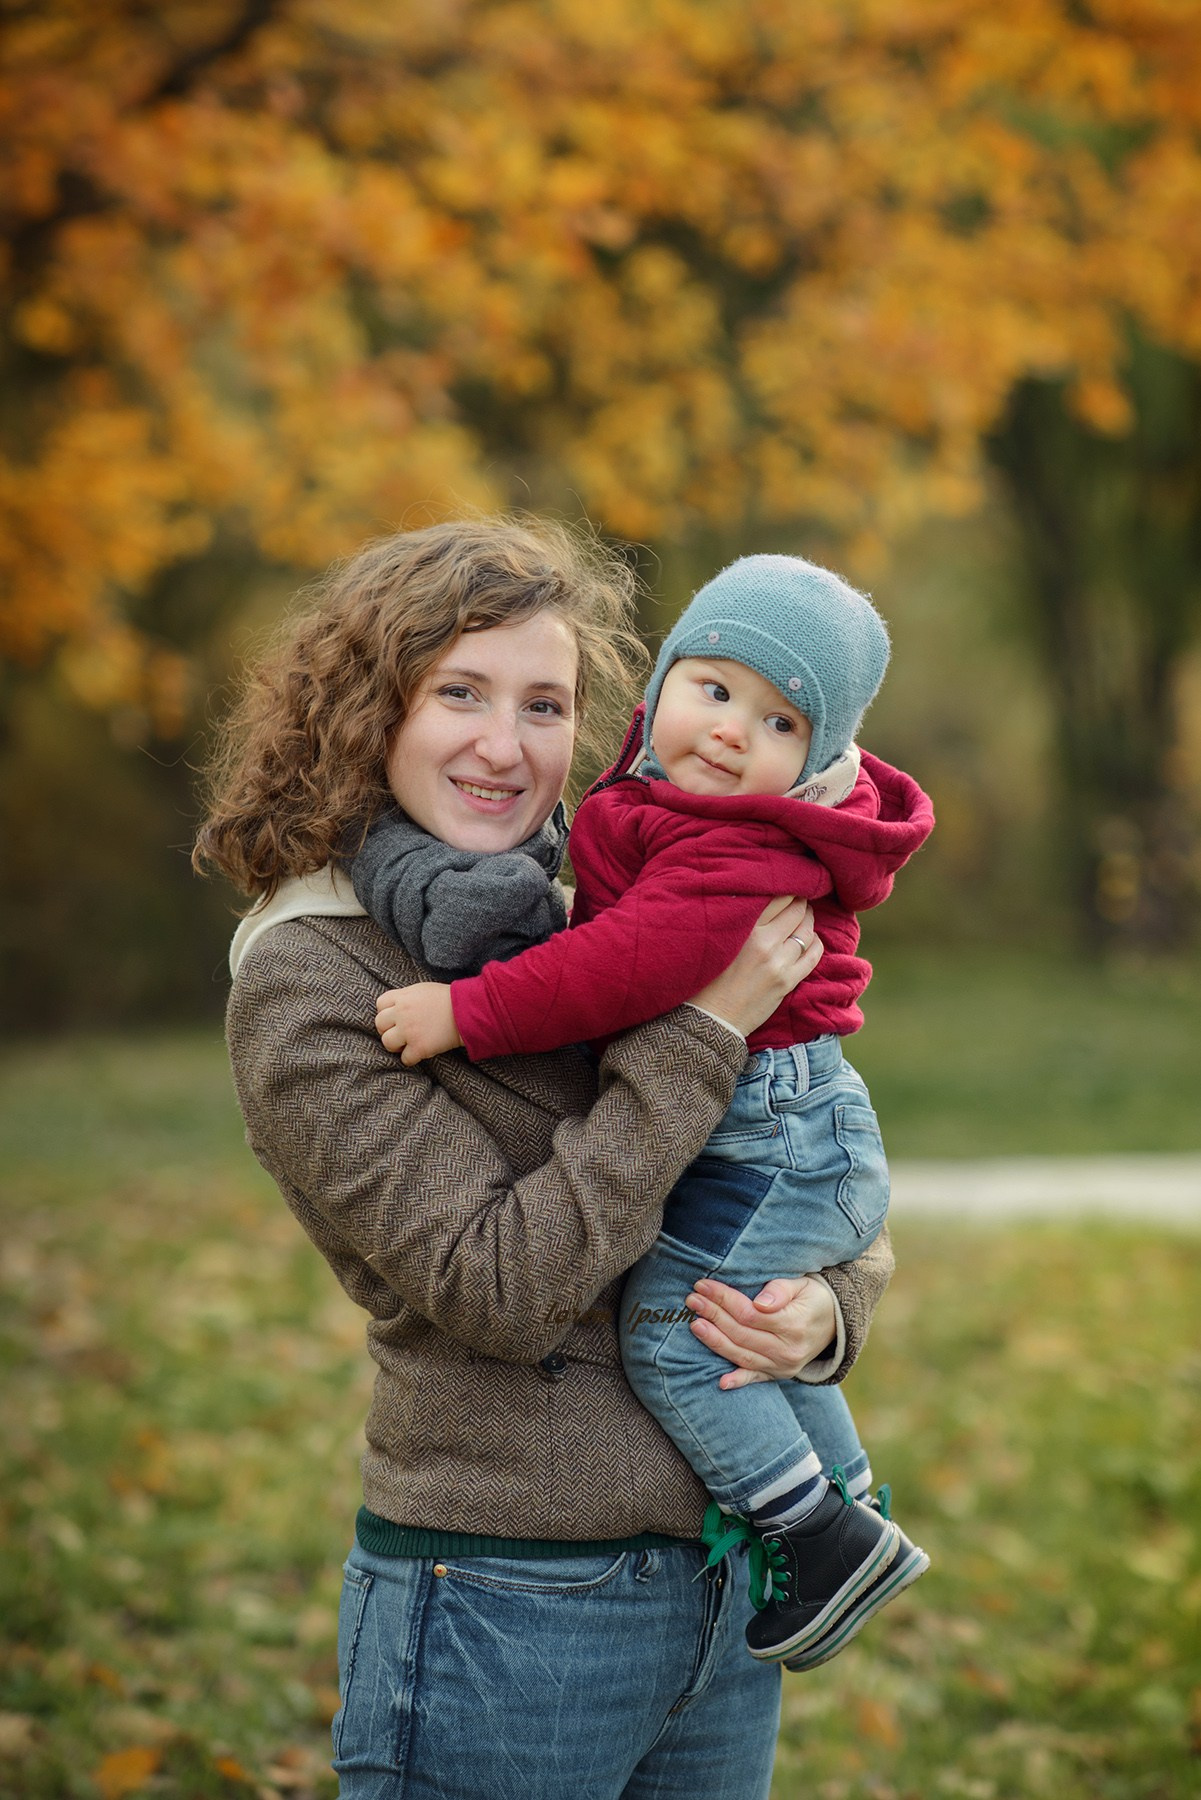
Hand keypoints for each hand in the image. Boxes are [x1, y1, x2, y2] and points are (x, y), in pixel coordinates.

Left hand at [375, 982, 462, 1065]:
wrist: (467, 1011)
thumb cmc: (449, 999)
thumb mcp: (423, 990)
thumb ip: (406, 997)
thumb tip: (396, 1007)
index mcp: (403, 997)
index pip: (380, 1005)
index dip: (386, 1012)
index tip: (395, 1018)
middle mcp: (402, 1013)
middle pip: (379, 1024)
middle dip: (387, 1029)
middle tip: (399, 1033)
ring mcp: (409, 1031)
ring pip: (387, 1042)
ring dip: (396, 1045)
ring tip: (407, 1044)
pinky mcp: (419, 1047)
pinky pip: (405, 1059)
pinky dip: (411, 1058)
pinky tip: (420, 1052)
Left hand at [685, 1274, 836, 1388]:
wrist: (836, 1322)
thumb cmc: (813, 1297)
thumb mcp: (802, 1285)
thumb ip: (781, 1290)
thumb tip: (760, 1302)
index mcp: (793, 1325)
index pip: (748, 1313)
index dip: (723, 1300)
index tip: (703, 1285)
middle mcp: (787, 1351)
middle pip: (741, 1334)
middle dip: (713, 1315)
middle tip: (691, 1300)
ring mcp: (783, 1366)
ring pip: (742, 1355)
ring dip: (715, 1341)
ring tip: (694, 1325)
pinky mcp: (779, 1375)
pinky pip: (755, 1378)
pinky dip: (738, 1381)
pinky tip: (720, 1382)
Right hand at [690, 897, 822, 1038]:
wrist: (710, 1018)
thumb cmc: (706, 977)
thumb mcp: (718, 940)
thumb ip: (738, 920)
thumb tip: (755, 899)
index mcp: (744, 928)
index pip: (777, 897)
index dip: (787, 888)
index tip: (788, 887)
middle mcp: (764, 942)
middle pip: (796, 910)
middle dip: (801, 902)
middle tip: (800, 900)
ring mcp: (778, 962)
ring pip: (806, 931)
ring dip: (808, 921)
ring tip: (804, 918)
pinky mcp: (787, 981)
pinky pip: (813, 955)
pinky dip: (816, 943)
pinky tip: (811, 940)